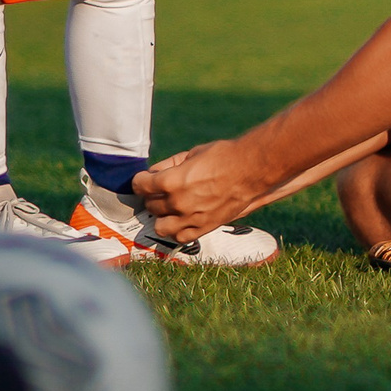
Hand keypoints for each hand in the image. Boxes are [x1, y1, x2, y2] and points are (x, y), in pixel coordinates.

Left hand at [132, 141, 263, 242]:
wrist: (250, 170)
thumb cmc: (222, 157)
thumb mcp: (191, 154)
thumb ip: (169, 165)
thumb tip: (153, 172)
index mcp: (172, 181)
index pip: (141, 185)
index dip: (140, 181)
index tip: (144, 179)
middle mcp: (178, 202)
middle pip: (150, 204)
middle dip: (152, 196)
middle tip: (159, 190)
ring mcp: (191, 218)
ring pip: (160, 226)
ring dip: (162, 216)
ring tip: (169, 207)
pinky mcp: (204, 228)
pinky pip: (180, 236)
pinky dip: (176, 230)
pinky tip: (181, 219)